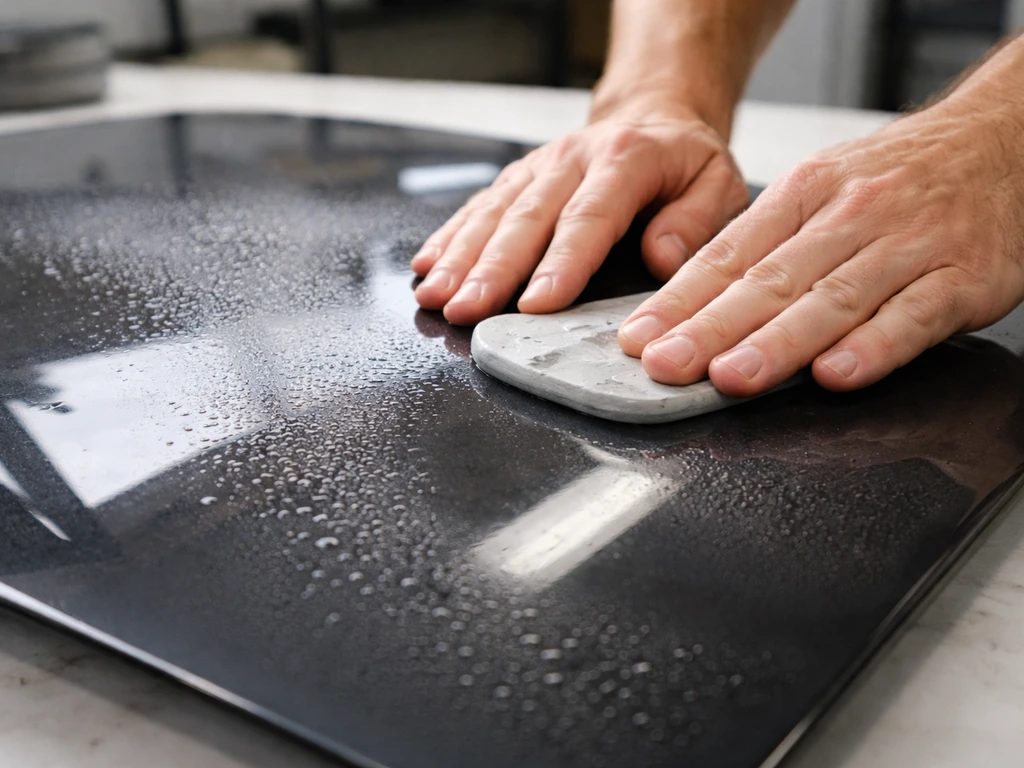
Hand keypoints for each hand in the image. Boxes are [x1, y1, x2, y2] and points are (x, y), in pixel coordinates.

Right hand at [411, 96, 748, 324]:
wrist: (654, 119)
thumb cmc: (686, 164)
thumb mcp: (719, 185)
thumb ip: (696, 222)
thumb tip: (661, 258)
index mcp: (627, 160)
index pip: (589, 216)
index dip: (560, 263)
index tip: (536, 304)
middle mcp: (573, 159)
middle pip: (527, 218)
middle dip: (491, 269)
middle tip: (466, 310)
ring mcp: (539, 167)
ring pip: (493, 214)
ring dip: (459, 258)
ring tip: (435, 296)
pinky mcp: (518, 179)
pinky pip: (479, 207)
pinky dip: (449, 237)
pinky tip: (426, 265)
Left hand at [618, 97, 1023, 395]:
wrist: (999, 141)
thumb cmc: (897, 178)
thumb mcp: (821, 189)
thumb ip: (766, 246)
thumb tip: (690, 304)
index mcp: (804, 194)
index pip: (729, 255)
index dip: (679, 301)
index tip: (639, 338)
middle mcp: (850, 217)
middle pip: (771, 280)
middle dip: (710, 328)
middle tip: (667, 365)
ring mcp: (907, 246)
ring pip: (833, 299)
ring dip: (778, 343)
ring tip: (733, 376)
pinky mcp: (961, 278)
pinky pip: (914, 316)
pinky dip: (875, 346)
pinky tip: (837, 372)